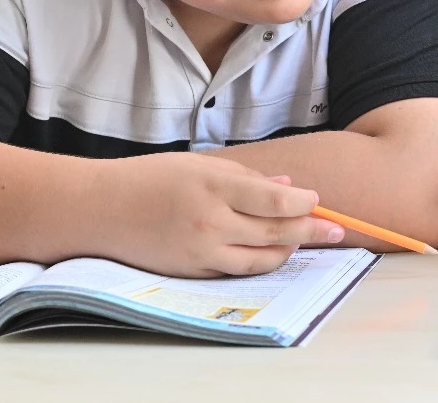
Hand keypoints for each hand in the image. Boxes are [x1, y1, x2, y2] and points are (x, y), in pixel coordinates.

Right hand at [94, 152, 342, 276]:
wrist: (100, 210)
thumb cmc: (150, 178)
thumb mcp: (199, 165)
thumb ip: (245, 178)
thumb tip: (286, 186)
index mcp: (214, 188)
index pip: (275, 202)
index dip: (305, 204)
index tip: (318, 200)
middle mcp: (211, 223)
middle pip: (276, 233)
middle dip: (312, 231)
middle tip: (337, 230)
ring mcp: (202, 253)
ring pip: (261, 260)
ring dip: (288, 251)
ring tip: (303, 240)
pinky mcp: (192, 273)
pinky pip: (236, 270)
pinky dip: (259, 262)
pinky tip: (272, 252)